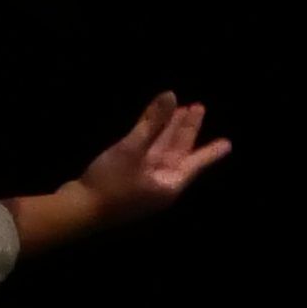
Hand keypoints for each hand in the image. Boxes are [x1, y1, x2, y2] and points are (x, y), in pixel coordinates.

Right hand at [73, 91, 232, 227]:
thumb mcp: (132, 150)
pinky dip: (151, 138)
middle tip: (197, 107)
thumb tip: (171, 96)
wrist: (79, 211)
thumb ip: (152, 122)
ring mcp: (144, 182)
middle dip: (187, 130)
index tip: (228, 143)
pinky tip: (149, 127)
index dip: (210, 149)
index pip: (196, 161)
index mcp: (169, 182)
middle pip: (179, 152)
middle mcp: (161, 183)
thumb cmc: (110, 184)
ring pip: (162, 151)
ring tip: (179, 110)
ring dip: (169, 131)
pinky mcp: (128, 179)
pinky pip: (146, 154)